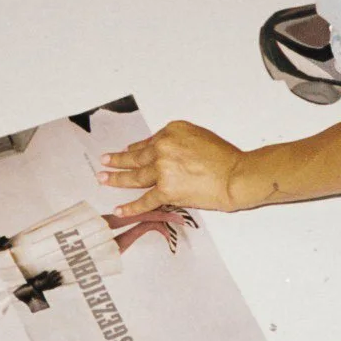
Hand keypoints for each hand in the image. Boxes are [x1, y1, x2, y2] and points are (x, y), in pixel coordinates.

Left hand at [100, 121, 252, 213]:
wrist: (236, 175)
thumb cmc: (225, 158)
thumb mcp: (199, 137)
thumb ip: (177, 143)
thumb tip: (160, 153)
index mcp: (171, 131)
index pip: (149, 142)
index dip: (136, 150)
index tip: (126, 152)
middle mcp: (163, 147)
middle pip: (136, 157)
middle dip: (117, 160)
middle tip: (105, 161)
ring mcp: (163, 169)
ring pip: (135, 176)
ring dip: (117, 178)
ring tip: (104, 179)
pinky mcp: (166, 189)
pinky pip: (145, 200)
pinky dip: (131, 206)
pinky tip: (120, 208)